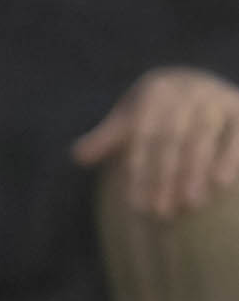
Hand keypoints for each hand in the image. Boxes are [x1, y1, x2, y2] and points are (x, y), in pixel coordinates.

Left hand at [74, 68, 238, 223]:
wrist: (190, 87)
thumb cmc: (151, 114)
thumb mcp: (126, 123)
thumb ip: (105, 140)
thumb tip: (78, 155)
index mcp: (155, 90)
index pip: (143, 135)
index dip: (139, 171)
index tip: (134, 205)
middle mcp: (188, 88)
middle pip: (172, 138)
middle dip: (165, 177)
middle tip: (160, 213)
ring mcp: (216, 95)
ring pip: (204, 135)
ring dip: (196, 171)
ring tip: (189, 205)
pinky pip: (238, 132)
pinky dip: (231, 156)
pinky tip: (222, 184)